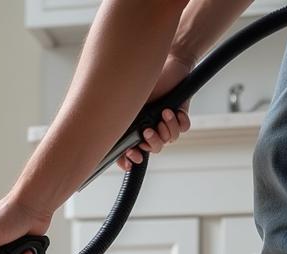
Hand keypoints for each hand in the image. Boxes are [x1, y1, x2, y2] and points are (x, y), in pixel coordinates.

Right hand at [117, 52, 192, 170]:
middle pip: (153, 149)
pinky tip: (175, 110)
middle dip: (152, 142)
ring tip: (165, 112)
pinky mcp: (180, 115)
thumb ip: (118, 122)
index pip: (129, 151)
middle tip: (149, 130)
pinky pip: (182, 129)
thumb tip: (105, 138)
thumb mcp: (128, 103)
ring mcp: (165, 122)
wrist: (169, 62)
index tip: (133, 157)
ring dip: (167, 128)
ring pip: (169, 139)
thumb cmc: (145, 79)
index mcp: (133, 127)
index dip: (131, 159)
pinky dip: (180, 122)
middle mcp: (149, 127)